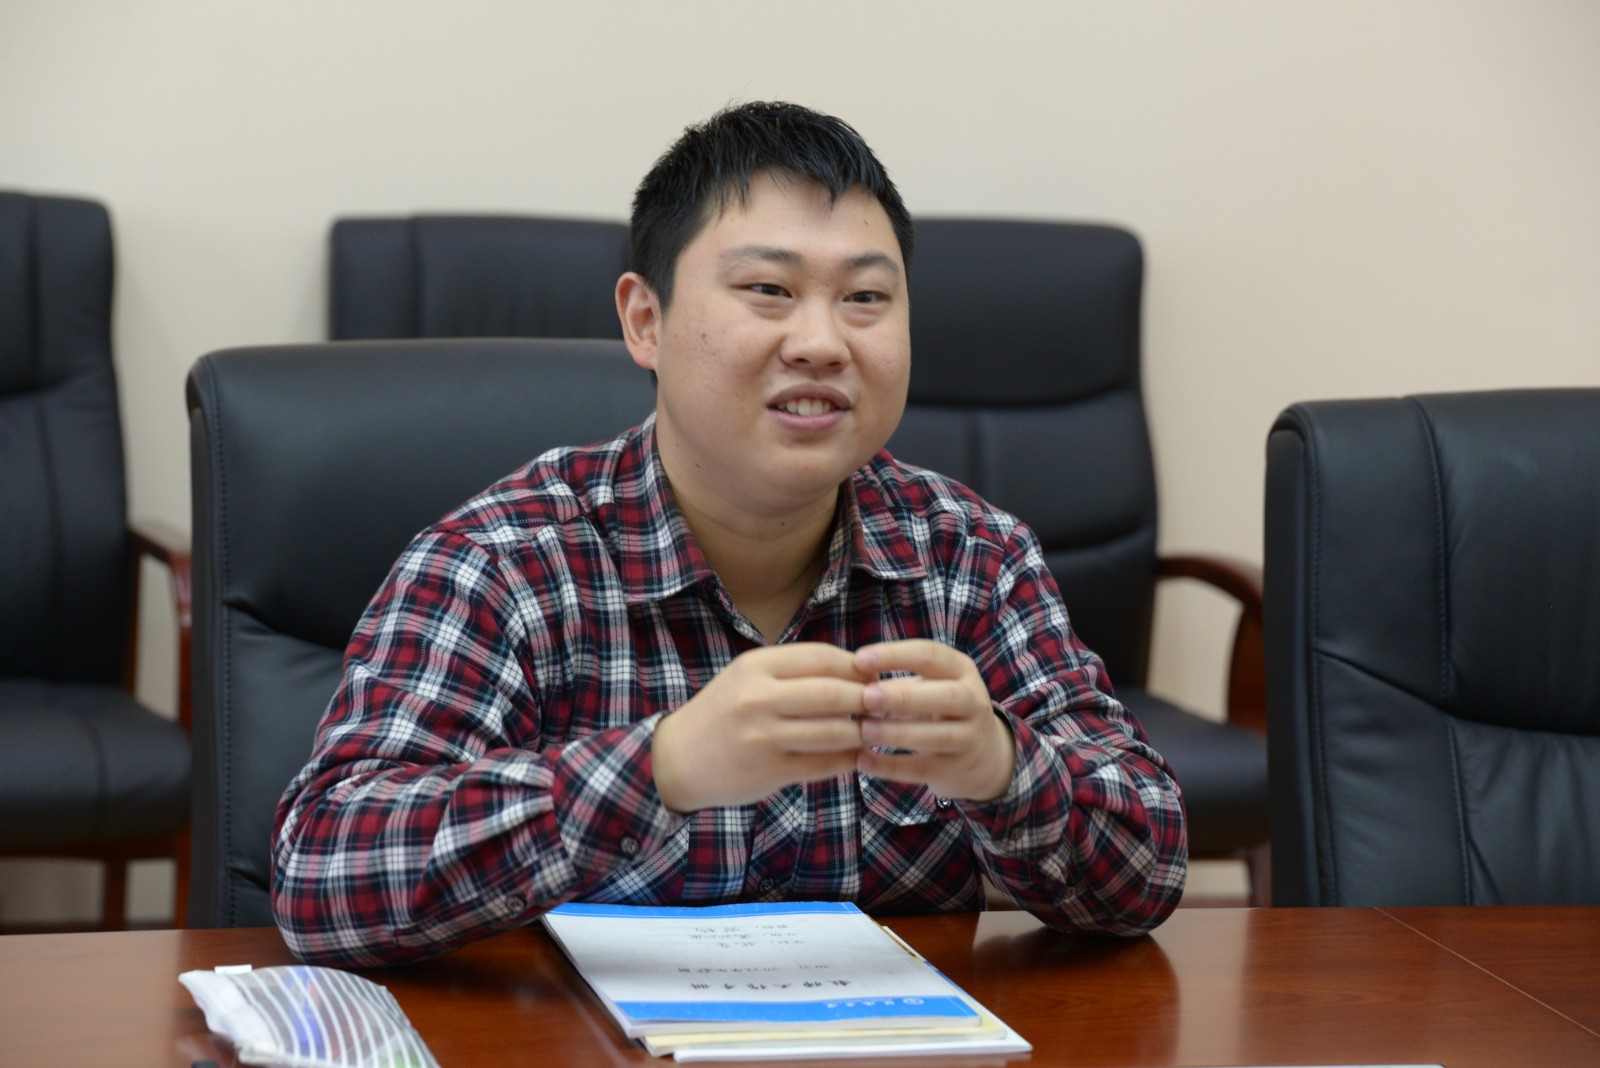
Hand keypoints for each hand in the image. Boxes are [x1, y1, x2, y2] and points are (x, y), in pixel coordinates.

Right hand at [652, 643, 868, 812]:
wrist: (677, 759)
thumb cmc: (723, 713)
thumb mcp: (748, 678)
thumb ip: (795, 672)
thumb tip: (858, 670)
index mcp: (756, 667)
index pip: (822, 658)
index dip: (858, 667)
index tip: (879, 675)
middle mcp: (758, 698)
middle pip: (833, 693)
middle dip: (868, 699)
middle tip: (889, 704)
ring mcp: (763, 736)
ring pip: (833, 731)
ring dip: (863, 732)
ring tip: (879, 731)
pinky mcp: (769, 771)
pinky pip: (823, 765)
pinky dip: (847, 760)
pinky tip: (858, 757)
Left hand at [853, 640, 1014, 802]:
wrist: (985, 756)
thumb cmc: (940, 709)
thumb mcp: (929, 686)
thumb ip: (897, 684)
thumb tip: (852, 681)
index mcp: (961, 670)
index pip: (931, 655)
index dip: (895, 656)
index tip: (859, 660)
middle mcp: (973, 702)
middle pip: (945, 697)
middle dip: (904, 697)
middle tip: (867, 698)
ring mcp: (970, 738)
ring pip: (937, 736)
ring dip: (898, 733)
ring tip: (864, 730)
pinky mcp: (957, 769)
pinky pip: (923, 769)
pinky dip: (892, 766)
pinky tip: (863, 761)